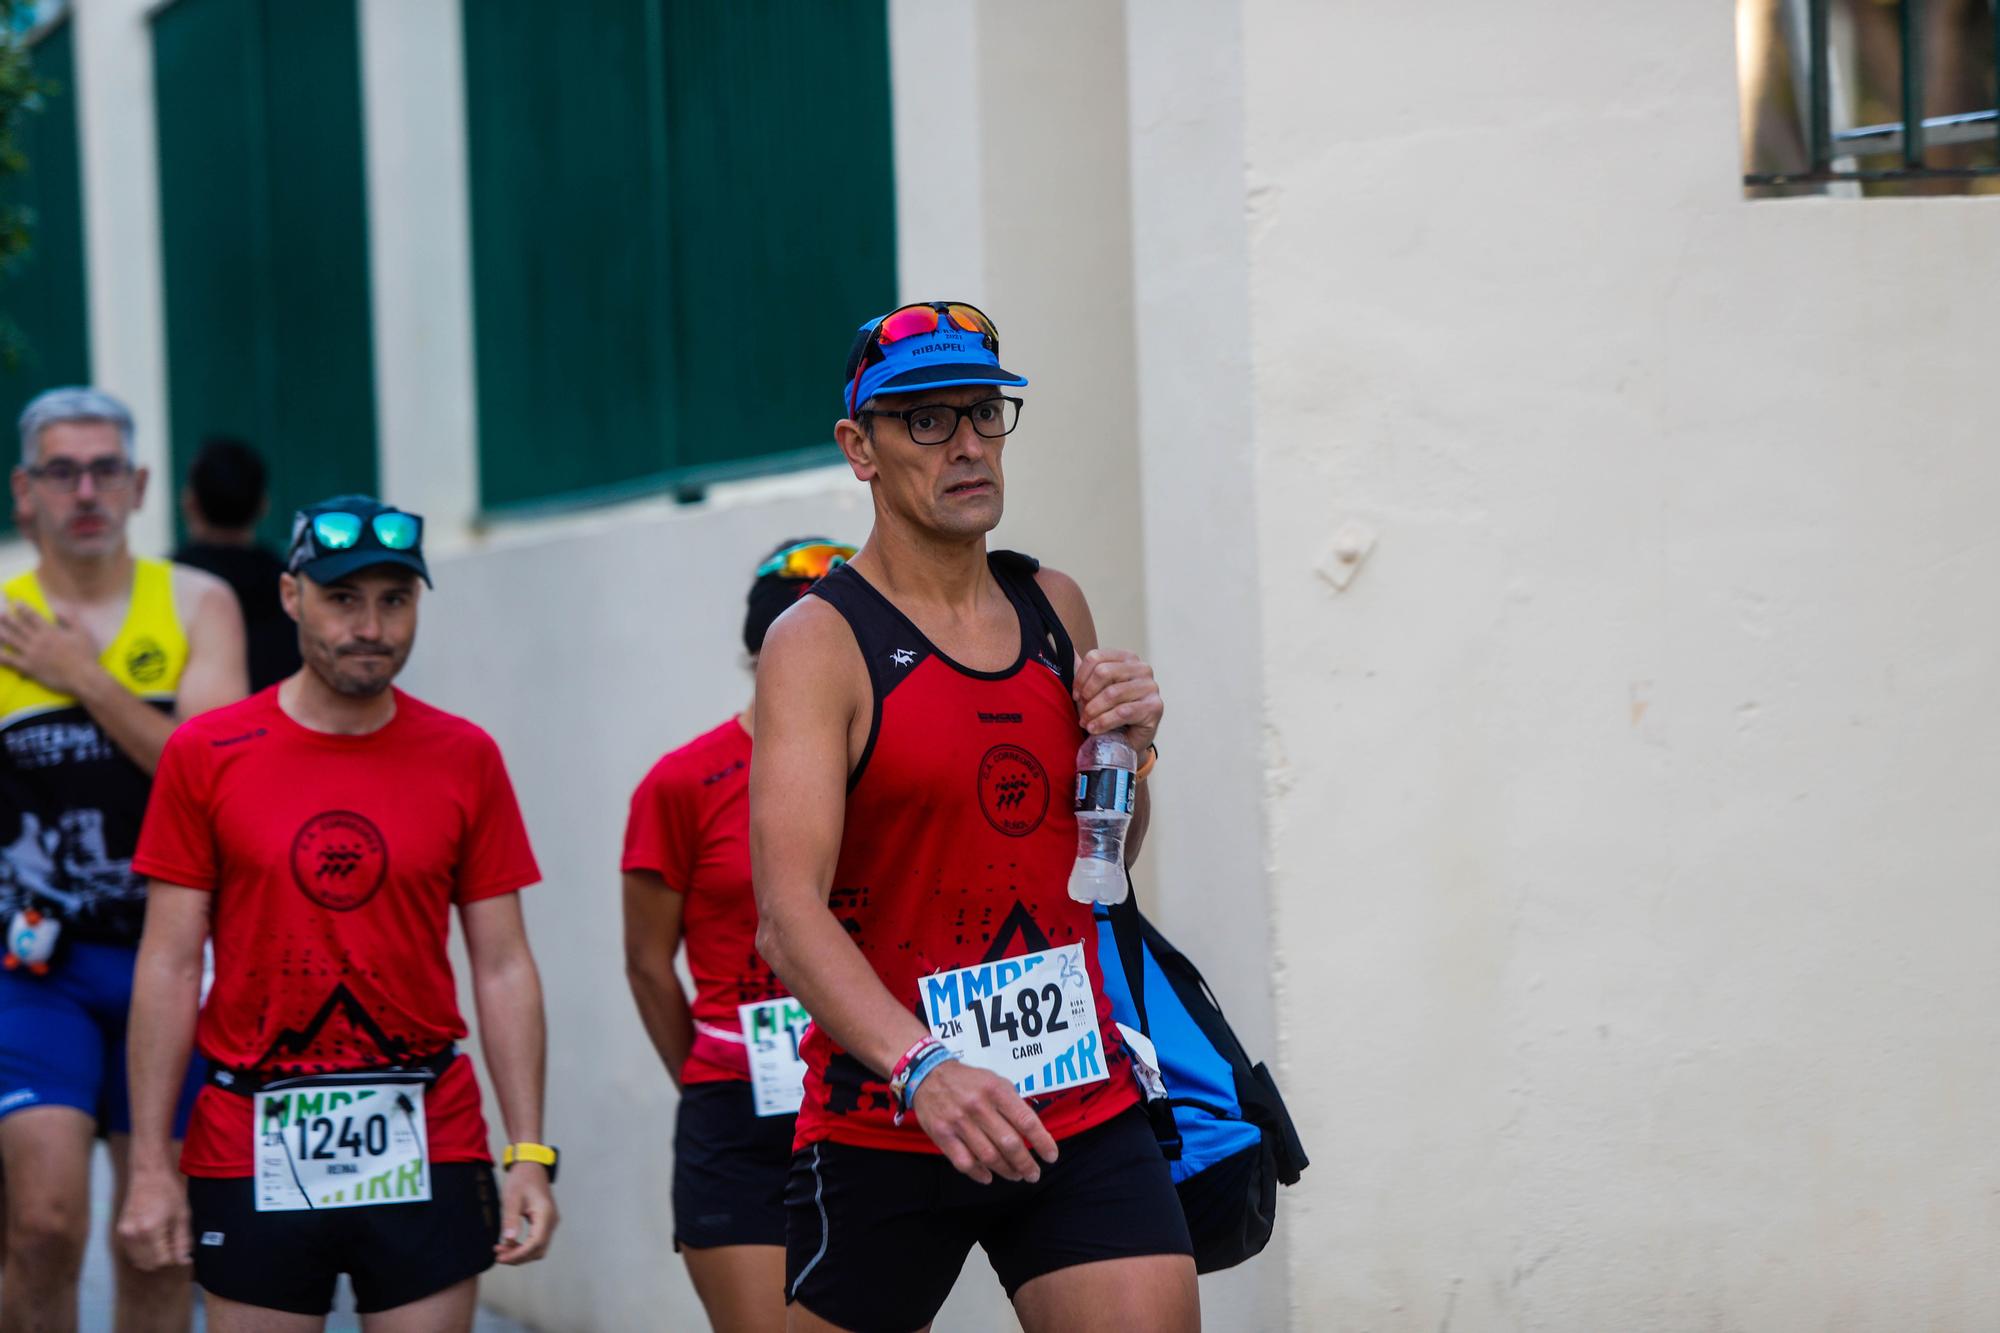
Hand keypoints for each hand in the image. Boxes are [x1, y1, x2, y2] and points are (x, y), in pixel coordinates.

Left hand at [0, 603, 101, 695]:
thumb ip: (70, 619)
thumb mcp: (82, 632)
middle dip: (7, 618)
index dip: (22, 608)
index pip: (32, 616)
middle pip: (18, 626)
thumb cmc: (85, 655)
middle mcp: (37, 640)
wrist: (82, 677)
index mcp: (49, 631)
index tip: (15, 602)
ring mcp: (31, 654)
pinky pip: (10, 660)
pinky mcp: (28, 667)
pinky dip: (0, 656)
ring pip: (10, 641)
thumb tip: (56, 609)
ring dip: (0, 633)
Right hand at [116, 1166, 191, 1271]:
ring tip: (163, 1240)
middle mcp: (133, 1236)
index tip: (180, 1247)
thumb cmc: (169, 1192)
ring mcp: (123, 1235)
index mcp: (150, 1230)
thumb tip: (185, 1261)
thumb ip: (182, 1241)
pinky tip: (152, 1239)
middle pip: (148, 1264)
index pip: (161, 1260)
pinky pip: (131, 1253)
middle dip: (163, 1259)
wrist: (148, 1175)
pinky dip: (142, 1253)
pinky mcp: (119, 1232)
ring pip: (138, 1261)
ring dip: (152, 1258)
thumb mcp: (182, 1216)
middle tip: (172, 1243)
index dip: (174, 1257)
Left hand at [495, 1162, 557, 1263]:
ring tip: (501, 1250)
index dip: (518, 1254)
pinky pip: (537, 1240)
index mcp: (545, 1214)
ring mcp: (550, 1221)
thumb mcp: (512, 1198)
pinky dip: (524, 1246)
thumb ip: (511, 1220)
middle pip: (538, 1250)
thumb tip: (509, 1240)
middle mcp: (552, 1220)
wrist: (530, 1164)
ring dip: (520, 1253)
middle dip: (518, 1256)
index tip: (501, 1258)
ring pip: (538, 1247)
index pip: (535, 1243)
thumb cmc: (522, 1178)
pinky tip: (509, 1243)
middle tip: (499, 1255)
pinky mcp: (545, 1221)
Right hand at [911, 1059, 1058, 1184]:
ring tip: (1016, 1175)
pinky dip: (979, 1174)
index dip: (1042, 1142)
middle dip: (1026, 1164)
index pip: (1026, 1121)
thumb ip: (1014, 1104)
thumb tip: (1034, 1133)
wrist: (928, 1074)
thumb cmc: (969, 1081)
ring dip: (1006, 1171)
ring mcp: (958, 1122)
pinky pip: (964, 1162)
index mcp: (996, 1090)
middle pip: (1009, 1144)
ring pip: (988, 1157)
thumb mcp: (996, 1082)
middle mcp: (978, 1106)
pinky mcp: (942, 1135)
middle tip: (1033, 1174)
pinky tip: (989, 1176)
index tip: (1051, 1156)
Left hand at [1073, 648, 1162, 753]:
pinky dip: (1103, 722)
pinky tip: (1094, 729)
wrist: (1130, 740)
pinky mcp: (1155, 707)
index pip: (1096, 657)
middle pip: (1103, 672)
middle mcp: (1142, 668)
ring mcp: (1151, 686)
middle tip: (1082, 711)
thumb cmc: (1113, 712)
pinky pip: (1122, 712)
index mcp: (1127, 658)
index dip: (1080, 677)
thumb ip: (1087, 673)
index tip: (1076, 695)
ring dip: (1093, 710)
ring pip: (1112, 693)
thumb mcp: (1097, 690)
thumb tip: (1071, 653)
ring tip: (1086, 722)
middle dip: (1087, 694)